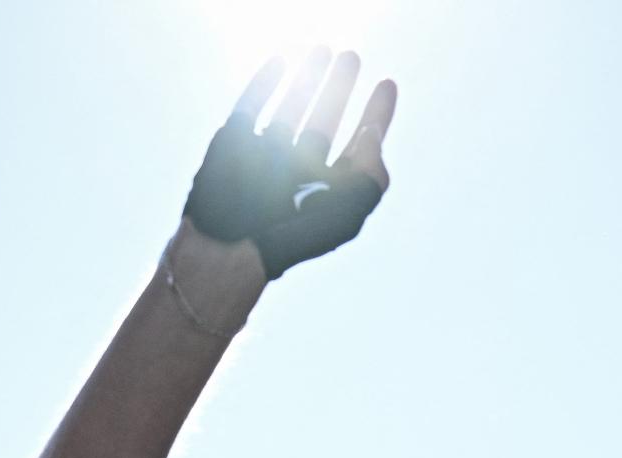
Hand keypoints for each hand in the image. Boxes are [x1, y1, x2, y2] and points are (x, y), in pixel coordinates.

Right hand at [184, 52, 396, 279]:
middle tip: (351, 57)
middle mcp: (299, 169)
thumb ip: (371, 173)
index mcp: (328, 188)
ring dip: (309, 77)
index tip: (387, 84)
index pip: (360, 144)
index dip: (376, 114)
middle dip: (340, 87)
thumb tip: (372, 133)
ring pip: (293, 105)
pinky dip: (265, 81)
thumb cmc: (294, 236)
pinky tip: (281, 61)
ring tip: (324, 50)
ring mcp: (267, 153)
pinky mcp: (236, 141)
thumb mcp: (350, 209)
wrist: (234, 242)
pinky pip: (253, 103)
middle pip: (326, 119)